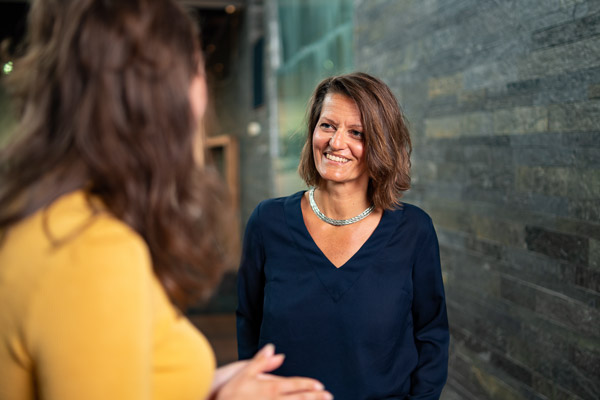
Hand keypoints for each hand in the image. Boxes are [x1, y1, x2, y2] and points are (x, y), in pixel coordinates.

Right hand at [211, 344, 332, 399]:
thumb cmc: (231, 393)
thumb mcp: (244, 373)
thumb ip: (261, 361)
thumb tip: (272, 347)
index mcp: (270, 387)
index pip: (294, 385)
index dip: (308, 385)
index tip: (320, 385)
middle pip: (299, 399)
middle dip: (315, 398)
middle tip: (329, 396)